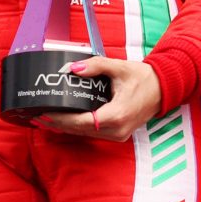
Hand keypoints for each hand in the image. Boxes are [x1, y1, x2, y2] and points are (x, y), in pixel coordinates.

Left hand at [35, 58, 162, 140]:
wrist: (164, 88)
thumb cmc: (144, 78)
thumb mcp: (119, 67)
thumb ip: (95, 66)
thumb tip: (73, 69)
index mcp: (117, 115)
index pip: (81, 122)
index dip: (61, 119)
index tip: (44, 114)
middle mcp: (117, 130)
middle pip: (80, 130)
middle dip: (58, 124)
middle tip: (37, 116)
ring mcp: (118, 135)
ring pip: (85, 134)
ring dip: (66, 127)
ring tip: (45, 118)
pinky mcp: (118, 134)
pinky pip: (93, 133)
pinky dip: (77, 127)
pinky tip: (64, 121)